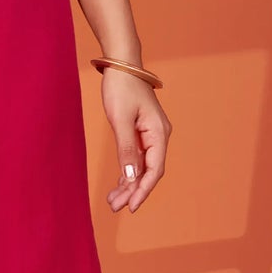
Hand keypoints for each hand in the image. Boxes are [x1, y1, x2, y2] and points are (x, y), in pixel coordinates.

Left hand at [102, 73, 170, 213]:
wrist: (121, 65)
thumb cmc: (121, 88)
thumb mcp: (121, 119)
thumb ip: (127, 149)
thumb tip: (132, 177)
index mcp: (159, 133)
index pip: (154, 170)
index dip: (143, 190)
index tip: (131, 207)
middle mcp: (159, 136)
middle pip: (149, 172)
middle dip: (133, 191)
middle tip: (114, 207)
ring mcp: (150, 135)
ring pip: (142, 167)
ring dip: (129, 184)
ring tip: (113, 201)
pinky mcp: (140, 133)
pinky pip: (137, 158)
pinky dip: (127, 172)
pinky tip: (119, 185)